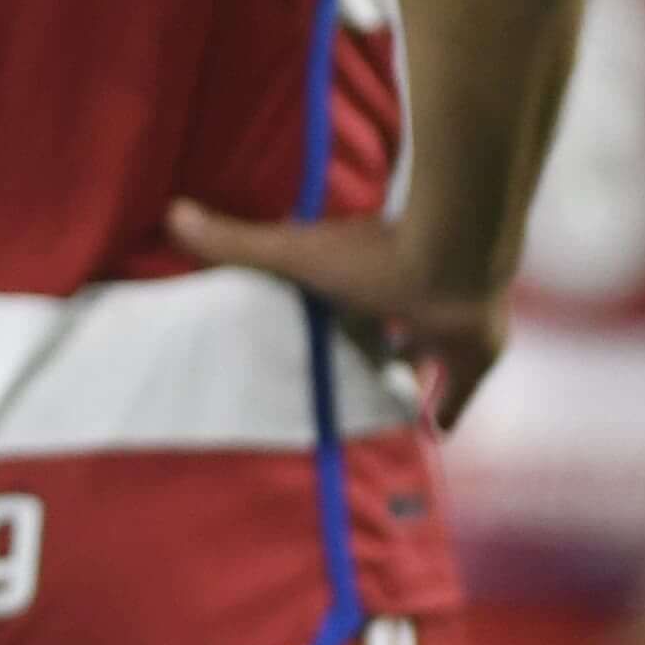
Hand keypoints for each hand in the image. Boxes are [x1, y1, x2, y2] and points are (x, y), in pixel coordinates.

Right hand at [166, 199, 511, 423]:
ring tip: (379, 397)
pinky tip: (435, 432)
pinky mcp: (470, 357)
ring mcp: (440, 328)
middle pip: (378, 326)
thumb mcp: (292, 255)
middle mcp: (400, 299)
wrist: (453, 261)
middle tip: (341, 367)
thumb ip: (236, 243)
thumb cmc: (372, 256)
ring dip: (404, 371)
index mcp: (358, 275)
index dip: (324, 309)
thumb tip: (173, 212)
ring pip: (419, 354)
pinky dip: (447, 410)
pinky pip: (459, 391)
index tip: (307, 321)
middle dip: (365, 343)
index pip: (336, 292)